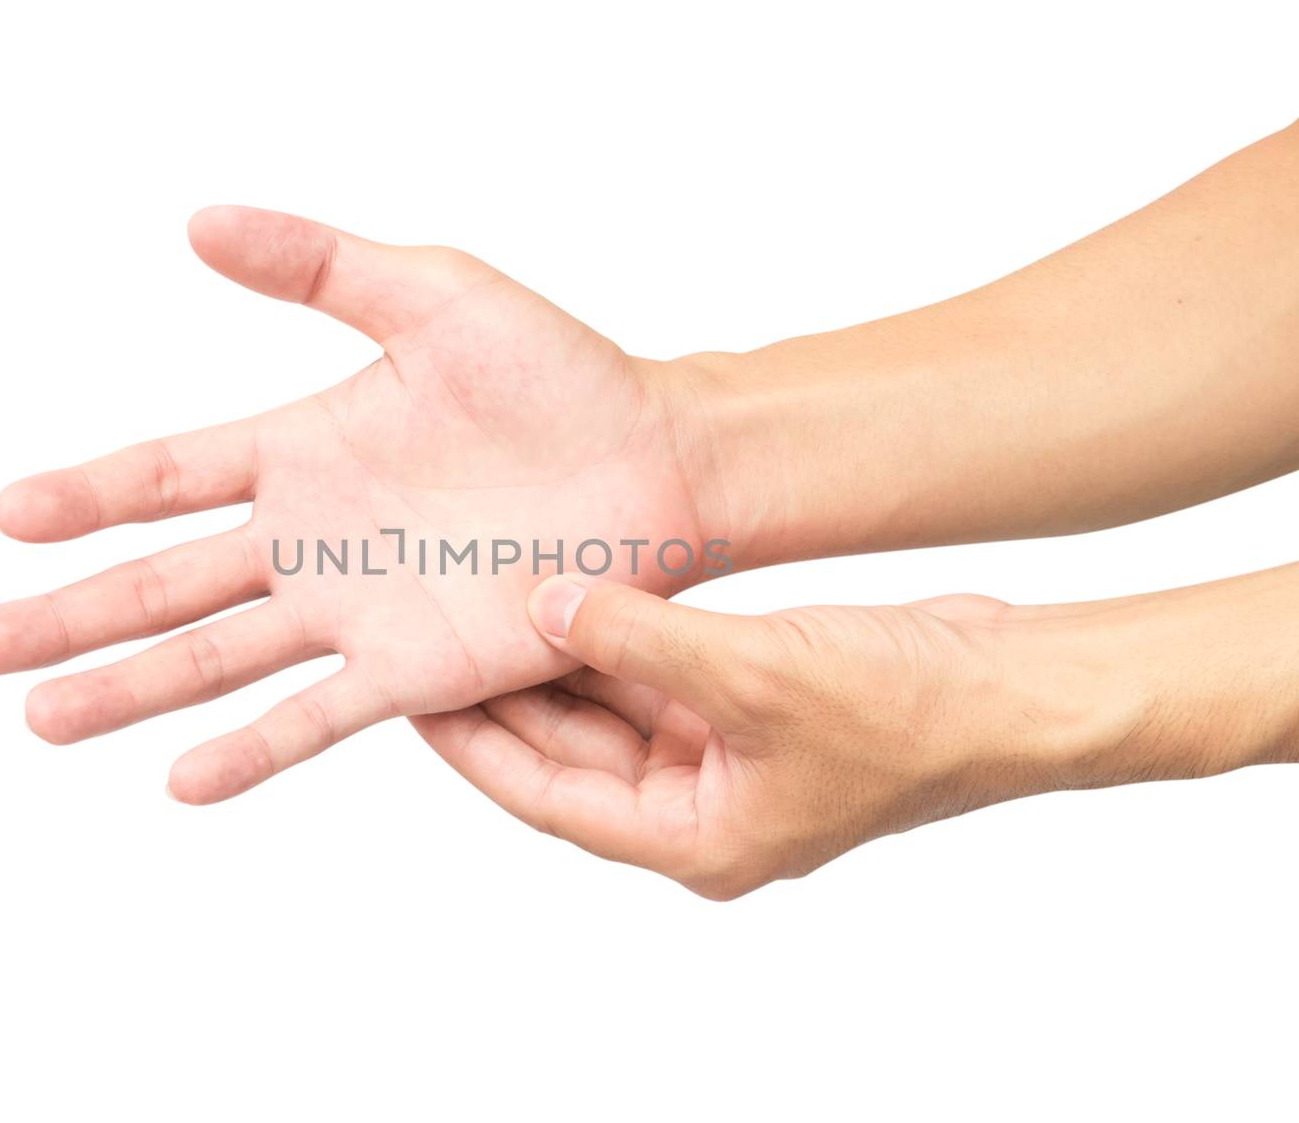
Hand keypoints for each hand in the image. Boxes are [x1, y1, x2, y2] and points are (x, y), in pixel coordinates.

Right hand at [0, 207, 712, 802]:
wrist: (657, 461)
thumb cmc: (559, 373)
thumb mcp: (434, 294)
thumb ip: (320, 264)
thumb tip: (199, 221)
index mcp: (302, 448)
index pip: (167, 475)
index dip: (87, 497)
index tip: (6, 517)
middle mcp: (311, 538)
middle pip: (163, 582)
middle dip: (65, 614)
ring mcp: (355, 609)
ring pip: (216, 657)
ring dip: (126, 689)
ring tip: (41, 720)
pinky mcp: (414, 667)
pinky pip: (317, 714)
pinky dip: (252, 749)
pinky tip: (182, 780)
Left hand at [415, 569, 1298, 899]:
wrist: (1018, 687)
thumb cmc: (908, 711)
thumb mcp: (751, 671)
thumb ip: (636, 637)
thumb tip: (540, 604)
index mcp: (694, 840)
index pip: (548, 795)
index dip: (475, 745)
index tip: (412, 696)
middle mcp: (699, 807)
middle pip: (569, 751)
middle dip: (508, 694)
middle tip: (432, 635)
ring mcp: (724, 757)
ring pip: (609, 707)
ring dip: (561, 658)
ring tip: (488, 601)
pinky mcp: (747, 706)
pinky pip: (657, 673)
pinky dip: (618, 636)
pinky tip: (571, 589)